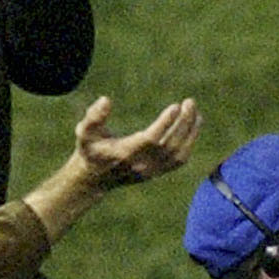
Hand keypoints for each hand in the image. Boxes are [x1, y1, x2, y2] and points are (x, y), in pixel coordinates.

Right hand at [71, 96, 200, 190]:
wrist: (95, 178)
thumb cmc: (90, 149)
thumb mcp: (84, 132)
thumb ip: (93, 116)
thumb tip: (106, 100)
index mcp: (125, 153)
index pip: (150, 139)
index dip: (164, 123)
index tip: (176, 106)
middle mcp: (141, 165)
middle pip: (169, 145)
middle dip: (183, 123)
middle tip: (189, 102)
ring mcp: (152, 171)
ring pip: (178, 153)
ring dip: (190, 131)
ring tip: (194, 110)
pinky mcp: (158, 172)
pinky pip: (180, 159)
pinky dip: (190, 142)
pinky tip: (194, 123)